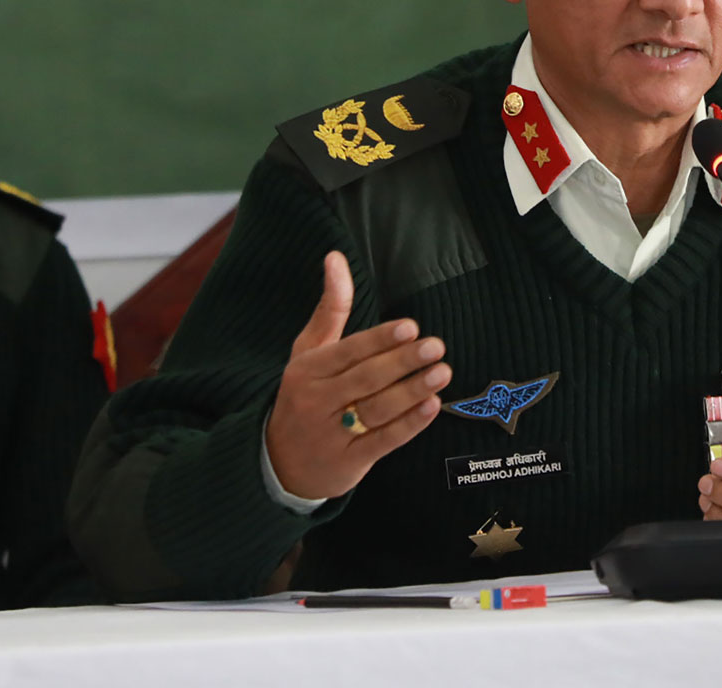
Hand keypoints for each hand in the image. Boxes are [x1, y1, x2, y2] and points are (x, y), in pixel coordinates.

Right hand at [264, 251, 451, 499]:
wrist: (280, 464)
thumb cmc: (303, 395)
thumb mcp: (308, 351)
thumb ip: (330, 308)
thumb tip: (336, 257)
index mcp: (308, 370)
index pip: (348, 352)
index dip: (379, 340)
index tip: (410, 327)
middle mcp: (318, 401)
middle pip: (366, 379)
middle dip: (402, 361)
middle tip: (436, 346)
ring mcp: (332, 433)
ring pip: (377, 409)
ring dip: (412, 391)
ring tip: (442, 372)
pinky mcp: (349, 461)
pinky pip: (383, 441)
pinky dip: (409, 424)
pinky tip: (432, 406)